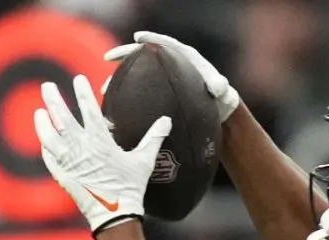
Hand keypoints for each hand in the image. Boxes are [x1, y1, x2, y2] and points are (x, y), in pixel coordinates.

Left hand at [34, 75, 171, 233]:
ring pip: (48, 135)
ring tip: (39, 112)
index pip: (88, 108)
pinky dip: (45, 147)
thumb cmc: (130, 187)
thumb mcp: (143, 161)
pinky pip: (49, 157)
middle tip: (47, 86)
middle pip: (61, 116)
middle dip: (53, 98)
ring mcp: (68, 161)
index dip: (82, 91)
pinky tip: (44, 141)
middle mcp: (80, 147)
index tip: (78, 79)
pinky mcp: (62, 175)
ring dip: (42, 121)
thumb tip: (167, 121)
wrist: (115, 215)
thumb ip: (152, 138)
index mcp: (100, 140)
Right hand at [104, 32, 240, 122]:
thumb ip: (221, 87)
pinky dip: (127, 99)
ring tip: (104, 88)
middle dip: (124, 55)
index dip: (151, 38)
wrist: (218, 113)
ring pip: (136, 76)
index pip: (165, 43)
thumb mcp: (224, 93)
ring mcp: (162, 80)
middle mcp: (169, 66)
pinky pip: (139, 94)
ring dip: (120, 80)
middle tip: (108, 58)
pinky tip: (115, 108)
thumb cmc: (222, 101)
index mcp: (183, 58)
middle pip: (142, 57)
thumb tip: (217, 86)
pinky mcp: (158, 94)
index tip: (138, 37)